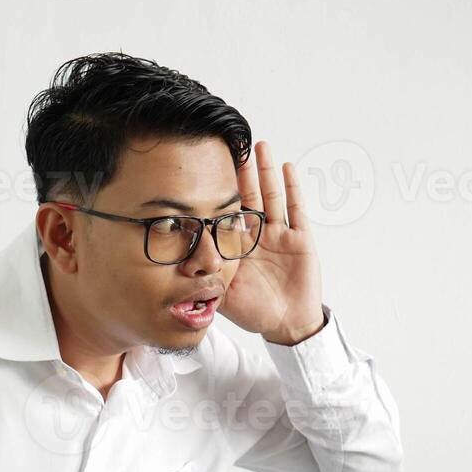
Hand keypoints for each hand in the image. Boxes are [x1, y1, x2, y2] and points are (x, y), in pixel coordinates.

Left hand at [219, 140, 325, 345]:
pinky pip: (296, 210)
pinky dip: (292, 189)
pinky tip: (287, 168)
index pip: (225, 213)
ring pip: (271, 196)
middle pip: (248, 197)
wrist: (286, 324)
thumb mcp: (222, 294)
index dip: (217, 194)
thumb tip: (170, 276)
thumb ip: (202, 282)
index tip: (204, 171)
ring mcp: (279, 235)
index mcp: (236, 246)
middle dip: (241, 173)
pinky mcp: (301, 239)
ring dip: (265, 171)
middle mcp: (257, 235)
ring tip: (259, 146)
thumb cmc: (254, 311)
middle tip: (232, 147)